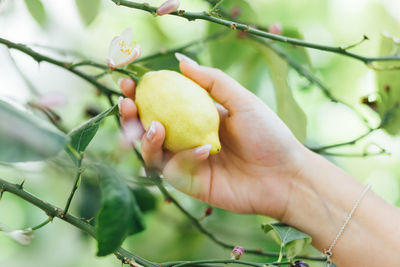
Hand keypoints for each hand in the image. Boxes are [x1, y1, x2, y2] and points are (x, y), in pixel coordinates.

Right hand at [119, 53, 305, 219]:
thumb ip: (212, 81)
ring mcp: (187, 162)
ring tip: (153, 127)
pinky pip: (174, 170)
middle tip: (126, 103)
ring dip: (146, 138)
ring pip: (152, 152)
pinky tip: (202, 150)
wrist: (285, 176)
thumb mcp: (242, 100)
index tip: (128, 82)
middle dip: (131, 117)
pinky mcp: (191, 183)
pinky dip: (183, 158)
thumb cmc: (268, 134)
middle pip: (148, 128)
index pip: (162, 104)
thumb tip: (180, 59)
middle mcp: (187, 138)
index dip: (141, 94)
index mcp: (197, 117)